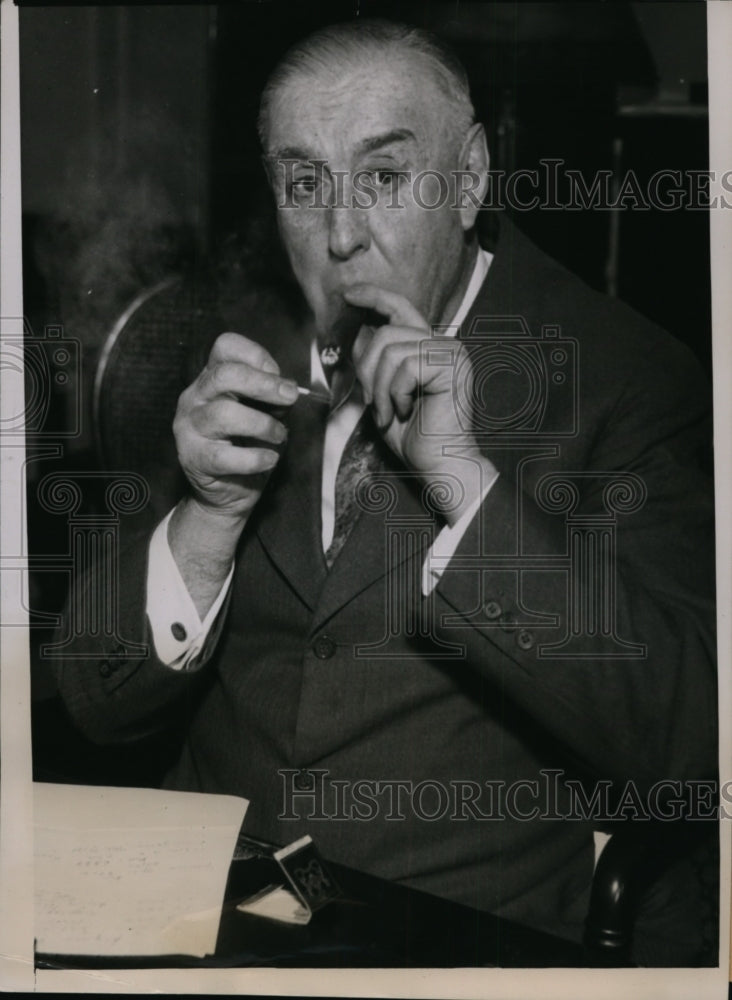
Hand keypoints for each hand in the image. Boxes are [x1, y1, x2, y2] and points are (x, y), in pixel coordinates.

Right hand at [173, 332, 298, 522]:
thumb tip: (288, 389)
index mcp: (211, 378)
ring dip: (263, 424)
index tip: (279, 376)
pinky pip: (225, 456)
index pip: (225, 346)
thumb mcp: (262, 413)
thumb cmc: (245, 446)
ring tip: (279, 435)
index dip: (256, 355)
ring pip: (224, 414)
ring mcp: (190, 427)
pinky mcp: (194, 458)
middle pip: (224, 375)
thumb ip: (271, 397)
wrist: (226, 493)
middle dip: (264, 384)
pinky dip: (255, 458)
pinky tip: (269, 459)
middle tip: (290, 397)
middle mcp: (195, 397)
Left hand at [344, 283, 496, 523]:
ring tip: (387, 413)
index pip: (401, 309)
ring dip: (378, 388)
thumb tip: (357, 334)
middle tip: (372, 403)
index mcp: (430, 348)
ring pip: (390, 350)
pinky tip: (403, 411)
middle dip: (367, 371)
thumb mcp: (383, 394)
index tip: (348, 294)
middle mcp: (445, 344)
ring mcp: (452, 353)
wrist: (440, 464)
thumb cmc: (414, 436)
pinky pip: (404, 367)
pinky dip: (394, 393)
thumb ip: (374, 364)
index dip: (373, 297)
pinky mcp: (452, 366)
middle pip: (384, 333)